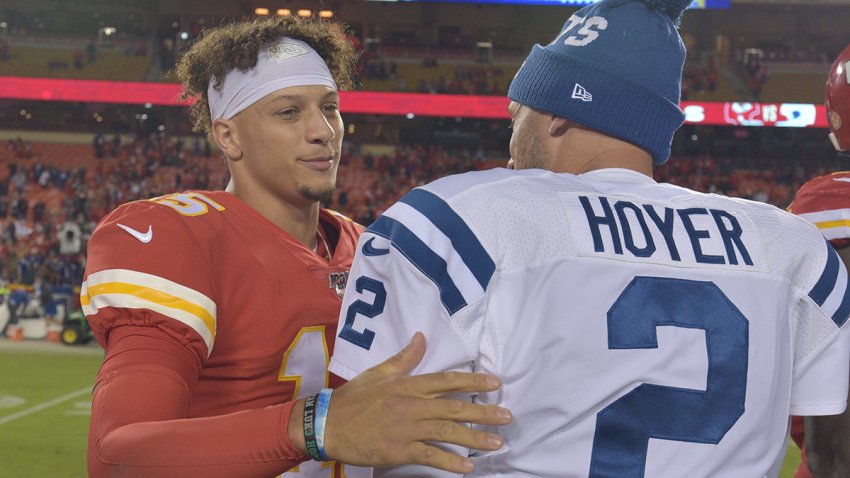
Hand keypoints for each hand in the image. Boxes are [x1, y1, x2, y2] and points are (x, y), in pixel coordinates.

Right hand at [290, 332, 510, 472]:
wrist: (327, 424)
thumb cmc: (353, 398)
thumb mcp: (379, 373)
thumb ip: (404, 358)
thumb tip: (421, 337)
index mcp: (408, 385)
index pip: (447, 381)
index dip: (473, 381)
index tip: (496, 383)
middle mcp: (411, 404)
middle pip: (454, 407)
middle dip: (483, 412)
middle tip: (507, 416)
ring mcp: (406, 428)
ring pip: (447, 431)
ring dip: (474, 438)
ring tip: (496, 442)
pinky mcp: (399, 450)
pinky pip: (430, 455)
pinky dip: (450, 461)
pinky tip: (467, 466)